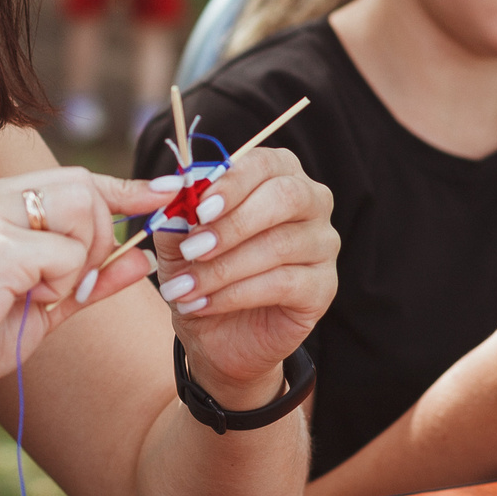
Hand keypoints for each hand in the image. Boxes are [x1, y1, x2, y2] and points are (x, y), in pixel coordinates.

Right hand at [0, 166, 167, 403]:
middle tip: (68, 285)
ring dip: (77, 261)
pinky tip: (21, 303)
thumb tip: (141, 257)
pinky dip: (59, 286)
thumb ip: (86, 278)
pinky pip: (65, 255)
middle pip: (84, 185)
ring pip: (80, 210)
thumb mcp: (35, 306)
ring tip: (37, 294)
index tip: (163, 193)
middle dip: (98, 237)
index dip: (124, 187)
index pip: (72, 178)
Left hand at [146, 147, 338, 409]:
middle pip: (286, 197)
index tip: (199, 208)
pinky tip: (204, 304)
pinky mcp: (323, 287)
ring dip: (224, 268)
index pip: (266, 162)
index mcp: (278, 175)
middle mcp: (311, 202)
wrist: (217, 332)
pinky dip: (236, 294)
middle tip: (193, 249)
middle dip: (233, 224)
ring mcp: (323, 245)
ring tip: (185, 288)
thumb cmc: (202, 270)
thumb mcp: (178, 239)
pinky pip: (283, 283)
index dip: (233, 182)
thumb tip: (173, 185)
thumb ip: (177, 210)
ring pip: (280, 245)